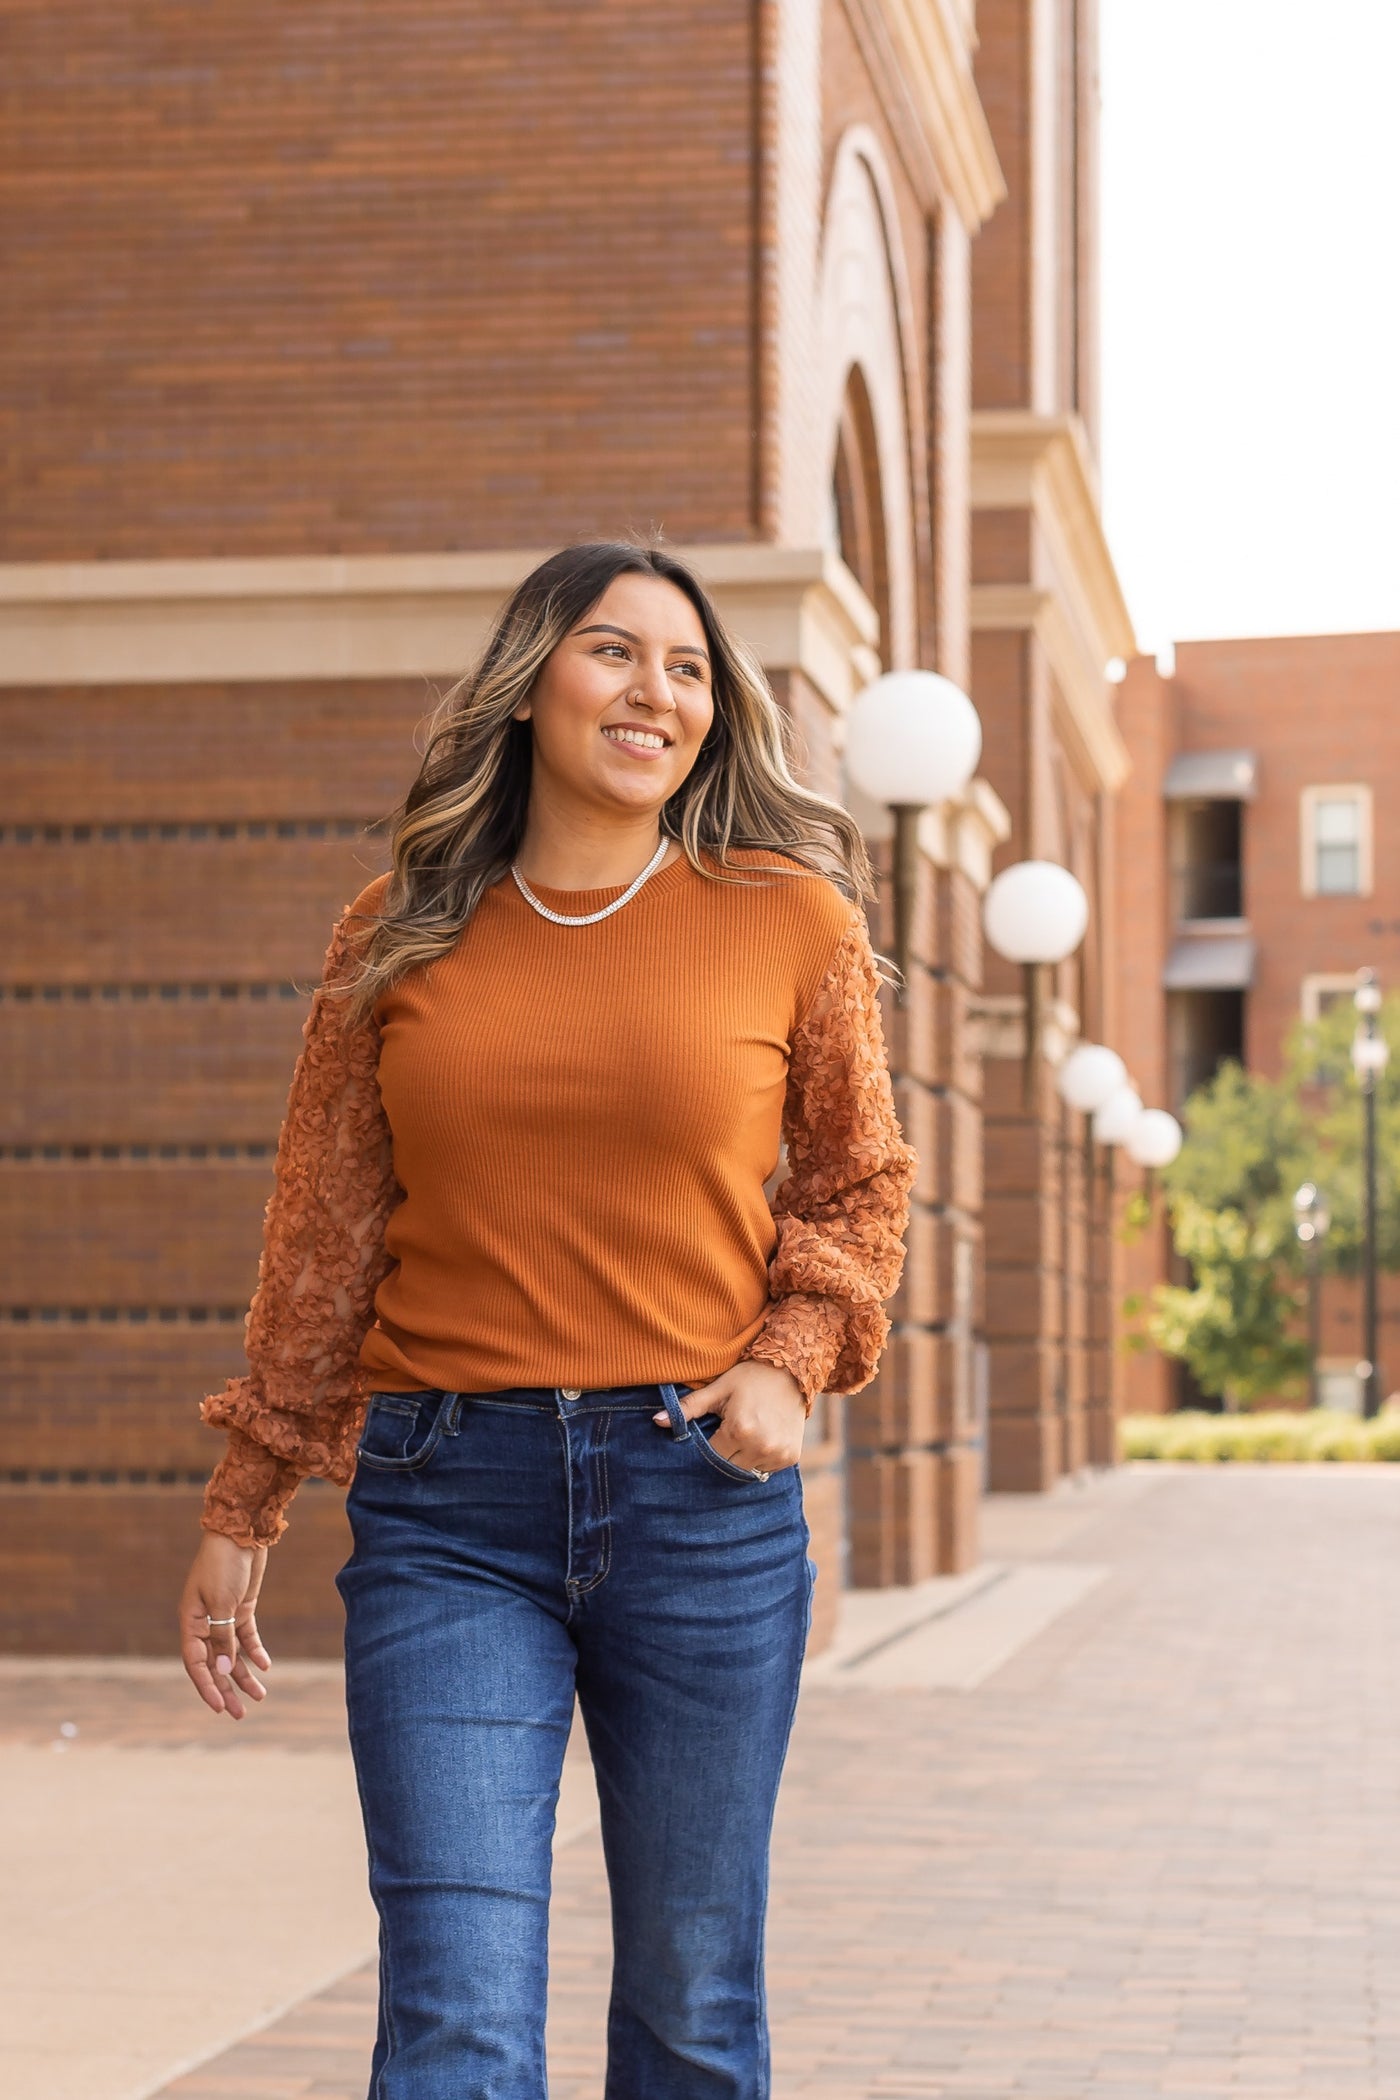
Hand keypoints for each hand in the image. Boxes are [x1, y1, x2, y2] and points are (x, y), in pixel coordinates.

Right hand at [178, 1530, 271, 1719]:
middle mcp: (204, 1623)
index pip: (195, 1663)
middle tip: (240, 1714)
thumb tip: (222, 1671)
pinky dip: (254, 1651)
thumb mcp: (223, 1603)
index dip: (206, 1686)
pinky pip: (246, 1637)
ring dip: (243, 1675)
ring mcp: (223, 1616)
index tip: (219, 1707)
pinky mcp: (241, 1608)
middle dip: (226, 1689)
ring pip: (231, 1654)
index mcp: (191, 1622)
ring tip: (259, 1696)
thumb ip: (222, 1637)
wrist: (242, 1531)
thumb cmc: (225, 1564)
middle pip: (214, 1664)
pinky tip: (265, 1666)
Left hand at [654, 1360, 807, 1474]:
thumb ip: (688, 1408)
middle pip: (729, 1467)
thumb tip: (656, 1420)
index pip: (712, 1457)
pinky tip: (760, 1438)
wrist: (793, 1370)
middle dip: (724, 1454)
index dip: (708, 1448)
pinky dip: (759, 1458)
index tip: (711, 1435)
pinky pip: (766, 1469)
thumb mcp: (718, 1389)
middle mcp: (760, 1445)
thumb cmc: (750, 1377)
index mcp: (739, 1430)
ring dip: (742, 1458)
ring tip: (745, 1435)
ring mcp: (778, 1453)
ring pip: (748, 1471)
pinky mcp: (790, 1456)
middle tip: (726, 1435)